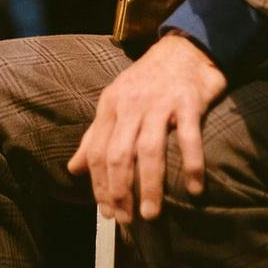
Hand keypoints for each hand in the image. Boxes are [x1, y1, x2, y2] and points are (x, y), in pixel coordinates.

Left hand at [68, 33, 227, 222]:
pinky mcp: (188, 100)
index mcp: (111, 104)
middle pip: (119, 154)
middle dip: (119, 191)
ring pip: (150, 150)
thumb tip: (73, 168)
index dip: (100, 186)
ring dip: (150, 186)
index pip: (97, 152)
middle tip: (127, 219)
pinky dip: (192, 165)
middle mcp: (132, 103)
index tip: (108, 212)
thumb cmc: (149, 80)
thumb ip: (96, 135)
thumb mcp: (116, 101)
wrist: (184, 47)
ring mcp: (160, 102)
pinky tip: (195, 189)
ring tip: (152, 214)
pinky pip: (188, 138)